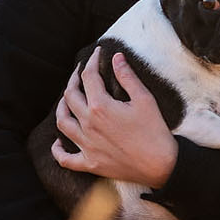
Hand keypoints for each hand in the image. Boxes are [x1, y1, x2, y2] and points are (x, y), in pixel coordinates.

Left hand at [52, 48, 177, 187]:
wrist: (161, 165)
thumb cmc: (155, 131)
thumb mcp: (145, 99)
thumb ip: (127, 77)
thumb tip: (116, 57)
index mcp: (100, 107)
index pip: (89, 77)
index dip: (92, 61)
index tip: (97, 54)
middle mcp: (88, 125)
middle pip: (70, 96)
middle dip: (73, 80)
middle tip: (80, 73)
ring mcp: (87, 145)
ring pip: (62, 123)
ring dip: (61, 108)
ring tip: (67, 100)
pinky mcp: (90, 163)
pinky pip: (65, 158)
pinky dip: (58, 150)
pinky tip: (58, 143)